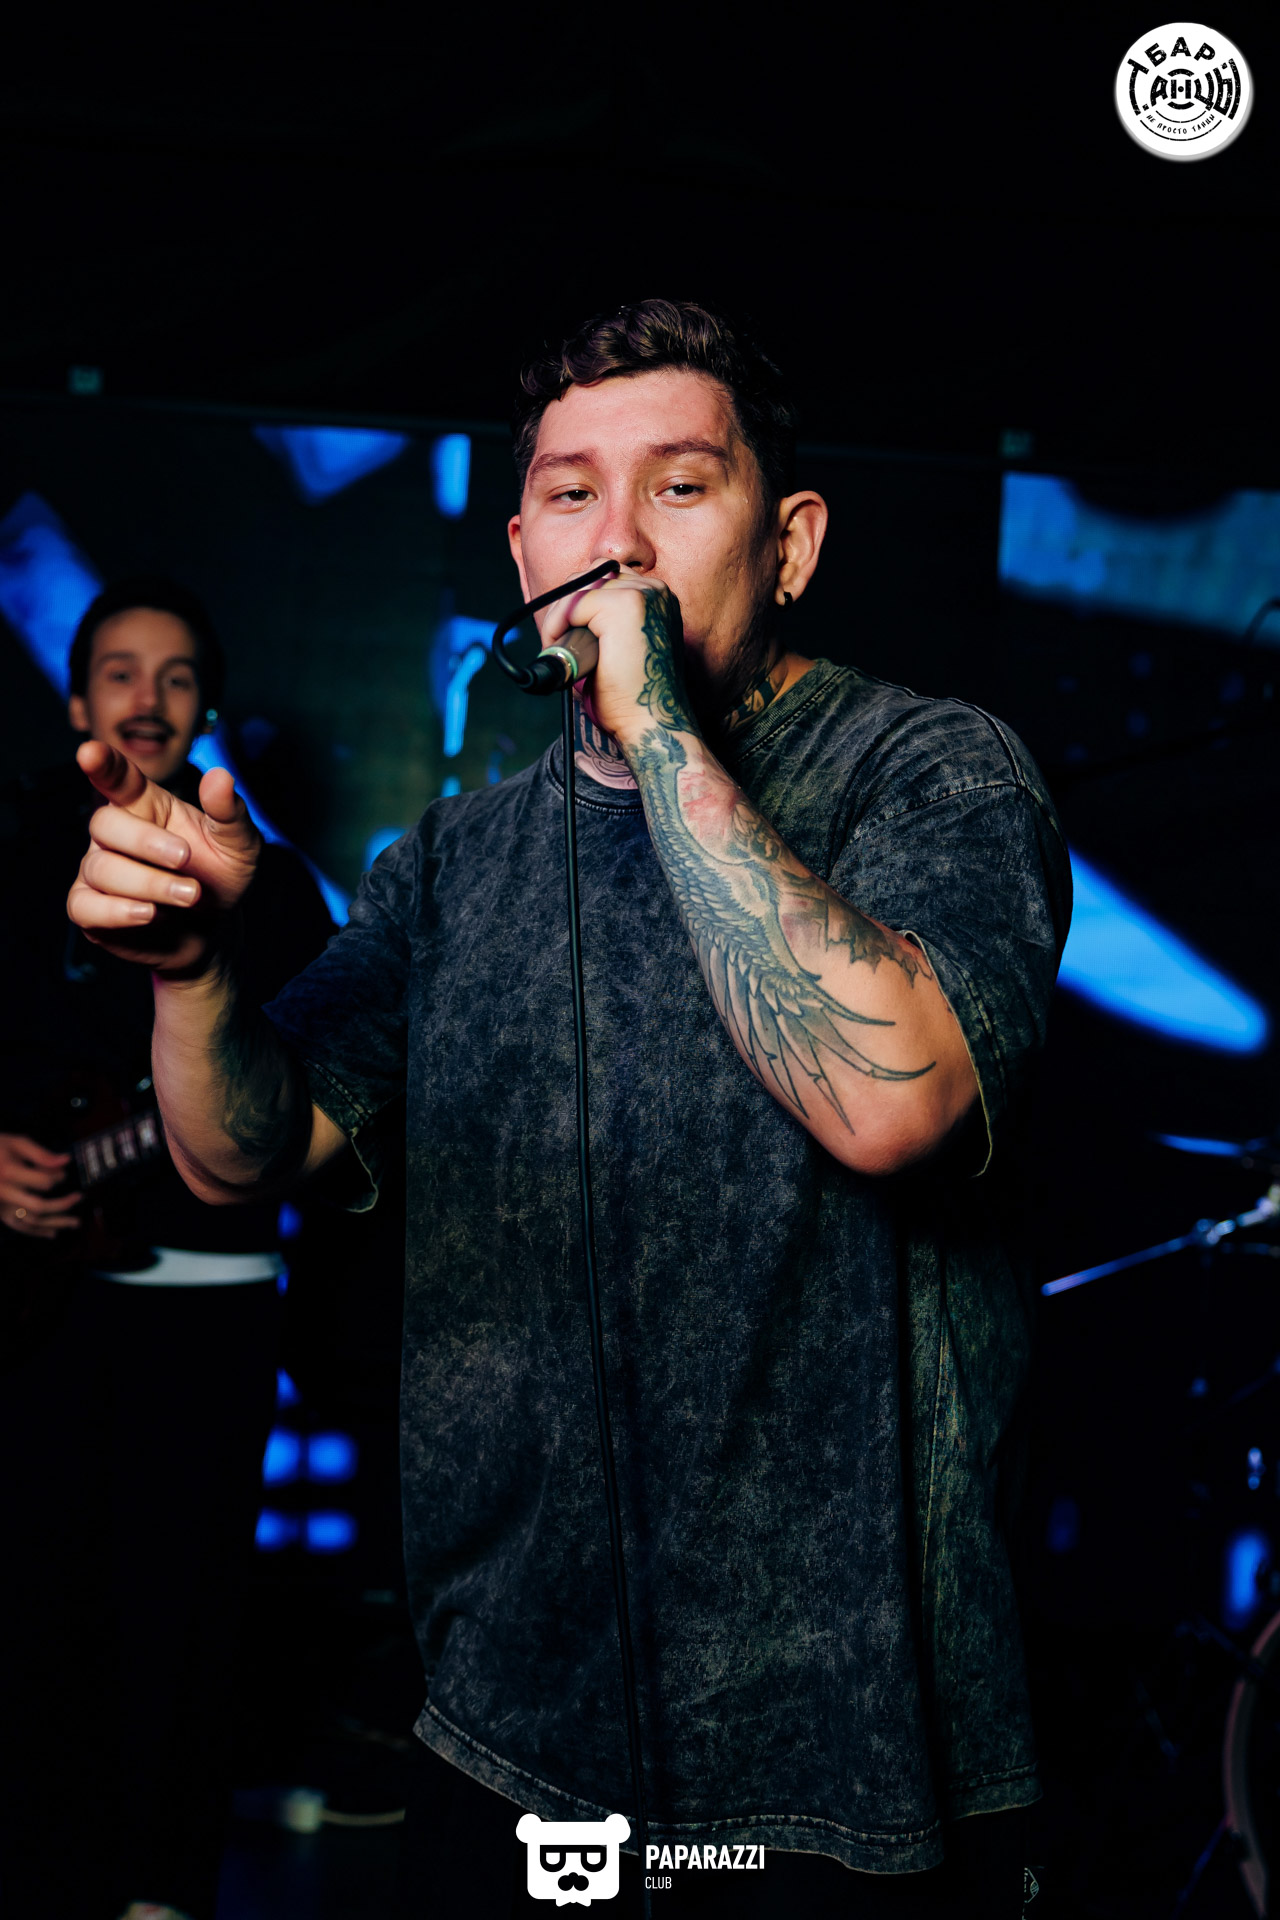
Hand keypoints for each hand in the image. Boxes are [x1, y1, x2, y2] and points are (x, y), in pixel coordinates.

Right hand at [0, 1134, 79, 1238]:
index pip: (42, 1181)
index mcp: (9, 1173)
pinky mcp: (0, 1214)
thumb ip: (41, 1154)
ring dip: (55, 1223)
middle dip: (62, 1205)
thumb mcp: (17, 1143)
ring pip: (31, 1221)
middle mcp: (5, 1193)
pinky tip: (53, 1232)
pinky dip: (38, 1231)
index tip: (64, 1174)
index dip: (57, 1177)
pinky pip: (20, 1227)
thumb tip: (66, 1160)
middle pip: (38, 1206)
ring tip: (75, 1222)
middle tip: (79, 1197)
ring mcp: (1, 1207)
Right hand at [67, 741, 261, 977]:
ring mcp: (98, 870)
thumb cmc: (218, 876)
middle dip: (145, 842)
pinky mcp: (90, 908)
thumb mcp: (238, 844)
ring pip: (102, 868)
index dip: (102, 765)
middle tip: (185, 858)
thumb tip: (221, 777)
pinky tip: (149, 914)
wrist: (213, 929)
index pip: (117, 778)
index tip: (89, 752)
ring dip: (149, 884)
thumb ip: (229, 812)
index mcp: (146, 806)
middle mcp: (115, 834)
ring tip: (189, 896)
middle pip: (105, 823)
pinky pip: (85, 906)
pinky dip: (118, 912)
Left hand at [541, 574, 690, 745]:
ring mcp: (644, 595)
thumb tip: (561, 612)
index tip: (567, 635)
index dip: (579, 605)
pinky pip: (573, 602)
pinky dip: (557, 625)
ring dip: (559, 616)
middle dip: (567, 606)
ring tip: (558, 648)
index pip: (606, 579)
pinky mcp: (626, 605)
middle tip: (558, 643)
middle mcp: (656, 591)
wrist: (651, 723)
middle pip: (591, 576)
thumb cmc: (633, 698)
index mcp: (658, 600)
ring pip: (579, 588)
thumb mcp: (617, 650)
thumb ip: (600, 624)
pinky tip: (559, 648)